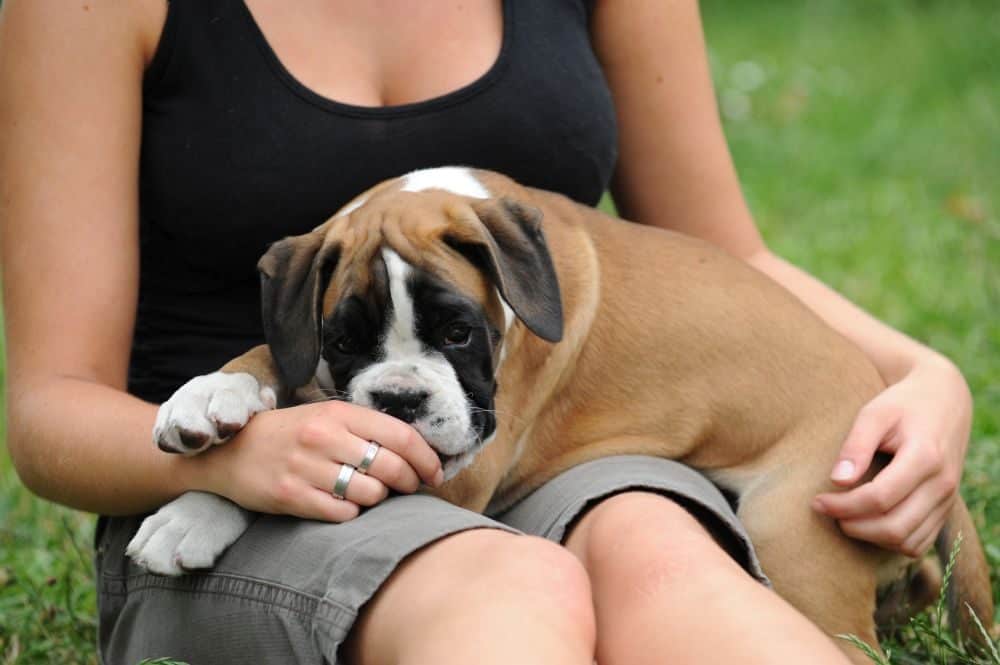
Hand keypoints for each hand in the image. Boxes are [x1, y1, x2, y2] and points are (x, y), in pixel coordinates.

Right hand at [190, 400, 444, 521]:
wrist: (231, 450)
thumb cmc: (290, 434)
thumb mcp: (326, 418)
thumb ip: (366, 429)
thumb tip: (415, 451)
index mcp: (339, 414)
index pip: (401, 436)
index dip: (426, 458)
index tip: (435, 473)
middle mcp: (324, 438)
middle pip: (390, 467)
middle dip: (409, 482)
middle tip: (409, 487)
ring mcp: (306, 468)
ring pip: (370, 494)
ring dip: (378, 499)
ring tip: (370, 494)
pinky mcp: (292, 497)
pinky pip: (343, 514)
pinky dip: (351, 514)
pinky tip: (344, 505)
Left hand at [812, 354, 970, 556]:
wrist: (945, 400)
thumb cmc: (903, 404)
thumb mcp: (874, 413)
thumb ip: (856, 446)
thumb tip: (837, 481)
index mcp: (925, 457)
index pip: (880, 498)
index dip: (843, 506)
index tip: (817, 501)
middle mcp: (942, 484)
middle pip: (894, 527)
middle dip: (853, 526)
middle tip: (826, 510)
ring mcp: (947, 500)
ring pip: (908, 542)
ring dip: (870, 537)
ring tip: (844, 516)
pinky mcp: (946, 509)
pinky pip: (919, 543)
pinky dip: (890, 541)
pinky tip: (867, 522)